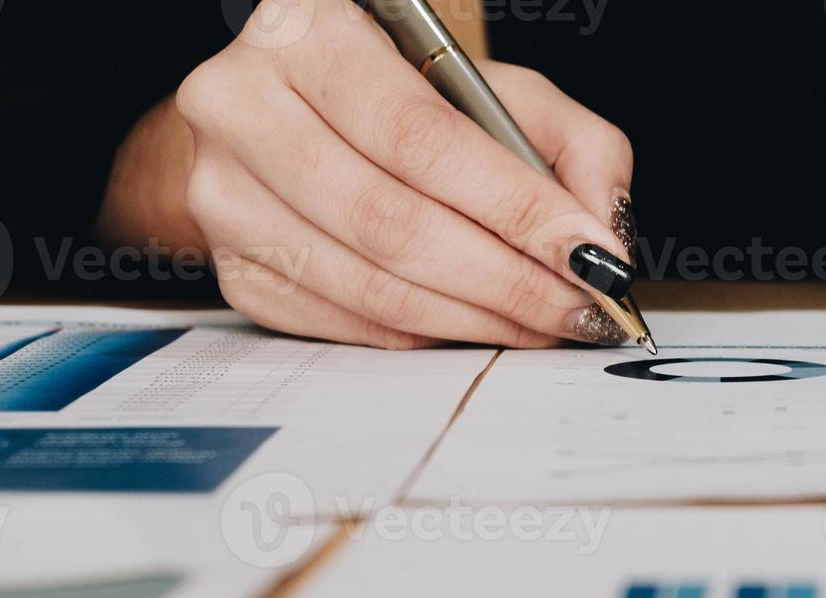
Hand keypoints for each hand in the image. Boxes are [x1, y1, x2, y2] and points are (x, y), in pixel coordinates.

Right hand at [96, 0, 636, 347]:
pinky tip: (477, 324)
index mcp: (307, 35)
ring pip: (371, 285)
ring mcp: (224, 195)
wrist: (287, 117)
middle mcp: (243, 108)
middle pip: (393, 222)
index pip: (422, 139)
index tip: (588, 256)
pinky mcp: (233, 268)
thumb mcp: (492, 89)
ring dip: (477, 319)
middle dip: (507, 280)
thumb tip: (600, 236)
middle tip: (577, 306)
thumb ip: (570, 144)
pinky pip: (347, 323)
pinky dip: (427, 335)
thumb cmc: (399, 97)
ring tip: (543, 322)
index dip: (515, 207)